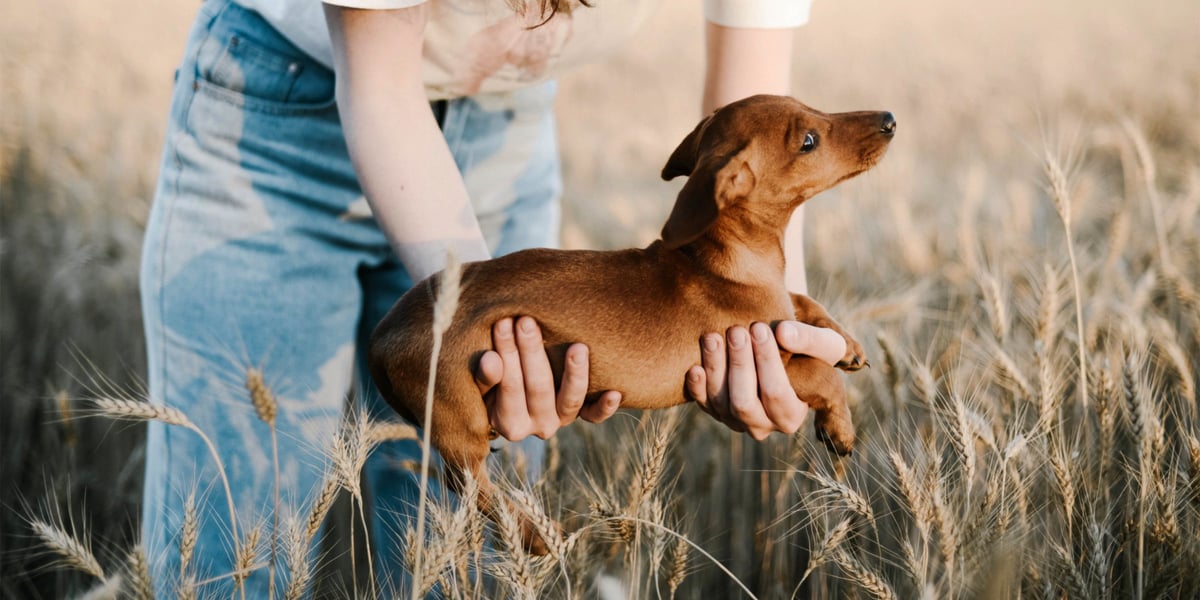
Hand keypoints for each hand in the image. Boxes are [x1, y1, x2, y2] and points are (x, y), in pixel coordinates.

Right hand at [474, 317, 621, 440]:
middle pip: (538, 389)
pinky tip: (615, 393)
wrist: (515, 395)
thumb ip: (484, 376)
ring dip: (575, 374)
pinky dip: (605, 407)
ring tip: (577, 348)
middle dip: (531, 352)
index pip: (508, 386)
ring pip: (570, 401)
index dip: (506, 354)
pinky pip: (594, 415)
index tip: (504, 322)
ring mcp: (563, 419)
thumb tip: (490, 360)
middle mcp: (538, 426)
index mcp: (509, 422)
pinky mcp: (582, 414)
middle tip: (527, 322)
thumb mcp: (483, 382)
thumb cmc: (494, 381)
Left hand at [685, 321, 845, 439]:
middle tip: (736, 330)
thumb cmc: (808, 343)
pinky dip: (697, 387)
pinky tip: (694, 366)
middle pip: (744, 404)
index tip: (759, 328)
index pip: (777, 394)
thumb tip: (784, 333)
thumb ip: (810, 339)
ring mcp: (736, 419)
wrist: (782, 341)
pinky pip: (702, 403)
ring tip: (713, 336)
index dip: (767, 362)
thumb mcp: (824, 340)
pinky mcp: (715, 409)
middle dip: (739, 366)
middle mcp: (763, 424)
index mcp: (792, 414)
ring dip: (715, 369)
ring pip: (721, 404)